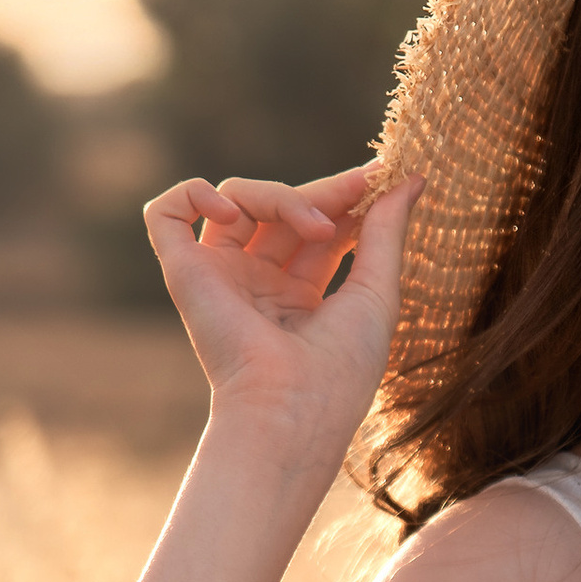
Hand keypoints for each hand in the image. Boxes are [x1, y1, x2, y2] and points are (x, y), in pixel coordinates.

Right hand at [141, 161, 422, 452]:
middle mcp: (254, 283)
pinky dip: (195, 194)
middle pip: (280, 207)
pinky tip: (233, 212)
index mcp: (298, 295)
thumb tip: (412, 177)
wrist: (292, 407)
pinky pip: (167, 214)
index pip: (316, 225)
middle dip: (324, 192)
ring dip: (282, 197)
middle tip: (362, 185)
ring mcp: (218, 276)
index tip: (381, 174)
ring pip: (236, 198)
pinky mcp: (183, 273)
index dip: (345, 196)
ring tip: (318, 227)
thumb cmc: (341, 367)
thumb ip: (388, 230)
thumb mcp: (378, 289)